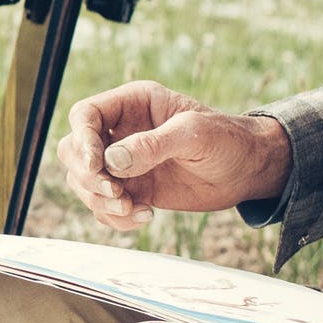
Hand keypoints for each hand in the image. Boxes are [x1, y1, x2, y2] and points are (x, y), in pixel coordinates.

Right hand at [59, 82, 289, 227]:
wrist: (249, 171)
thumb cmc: (228, 140)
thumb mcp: (194, 135)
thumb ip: (152, 145)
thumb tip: (112, 160)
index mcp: (132, 104)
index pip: (85, 115)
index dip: (82, 140)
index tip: (96, 166)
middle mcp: (120, 131)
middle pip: (73, 151)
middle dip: (88, 177)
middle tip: (117, 193)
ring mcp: (123, 163)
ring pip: (83, 182)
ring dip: (100, 201)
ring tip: (133, 209)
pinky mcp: (132, 189)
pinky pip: (104, 206)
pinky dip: (116, 218)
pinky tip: (146, 217)